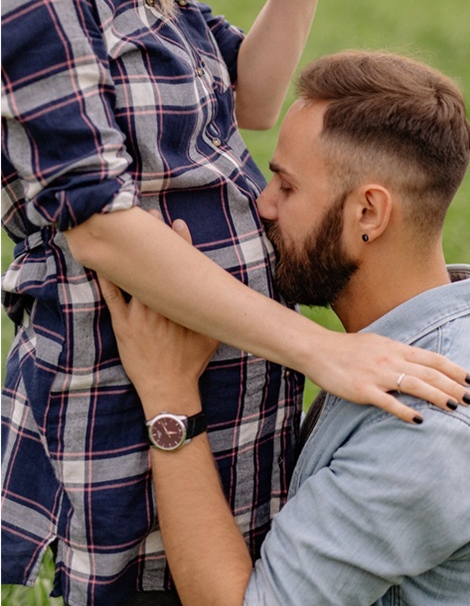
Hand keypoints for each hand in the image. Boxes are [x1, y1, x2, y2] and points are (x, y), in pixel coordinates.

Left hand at [98, 218, 218, 413]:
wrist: (169, 388)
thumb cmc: (191, 362)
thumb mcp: (212, 336)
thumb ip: (217, 313)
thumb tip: (231, 298)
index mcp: (184, 305)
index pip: (182, 267)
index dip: (180, 243)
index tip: (178, 225)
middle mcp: (162, 305)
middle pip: (156, 265)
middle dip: (154, 239)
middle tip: (150, 217)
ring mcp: (140, 313)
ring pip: (133, 275)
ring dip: (130, 252)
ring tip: (126, 230)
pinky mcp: (123, 323)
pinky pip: (111, 295)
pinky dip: (106, 277)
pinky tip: (101, 260)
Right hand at [303, 330, 469, 423]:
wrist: (317, 350)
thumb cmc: (346, 348)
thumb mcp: (376, 343)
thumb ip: (396, 352)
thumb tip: (416, 361)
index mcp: (395, 348)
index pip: (431, 358)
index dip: (453, 369)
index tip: (469, 379)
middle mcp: (390, 359)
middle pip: (428, 373)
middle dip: (452, 386)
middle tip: (469, 399)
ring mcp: (377, 375)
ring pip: (414, 386)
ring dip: (437, 396)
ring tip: (454, 407)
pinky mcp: (363, 390)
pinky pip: (388, 402)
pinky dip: (405, 411)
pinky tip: (418, 420)